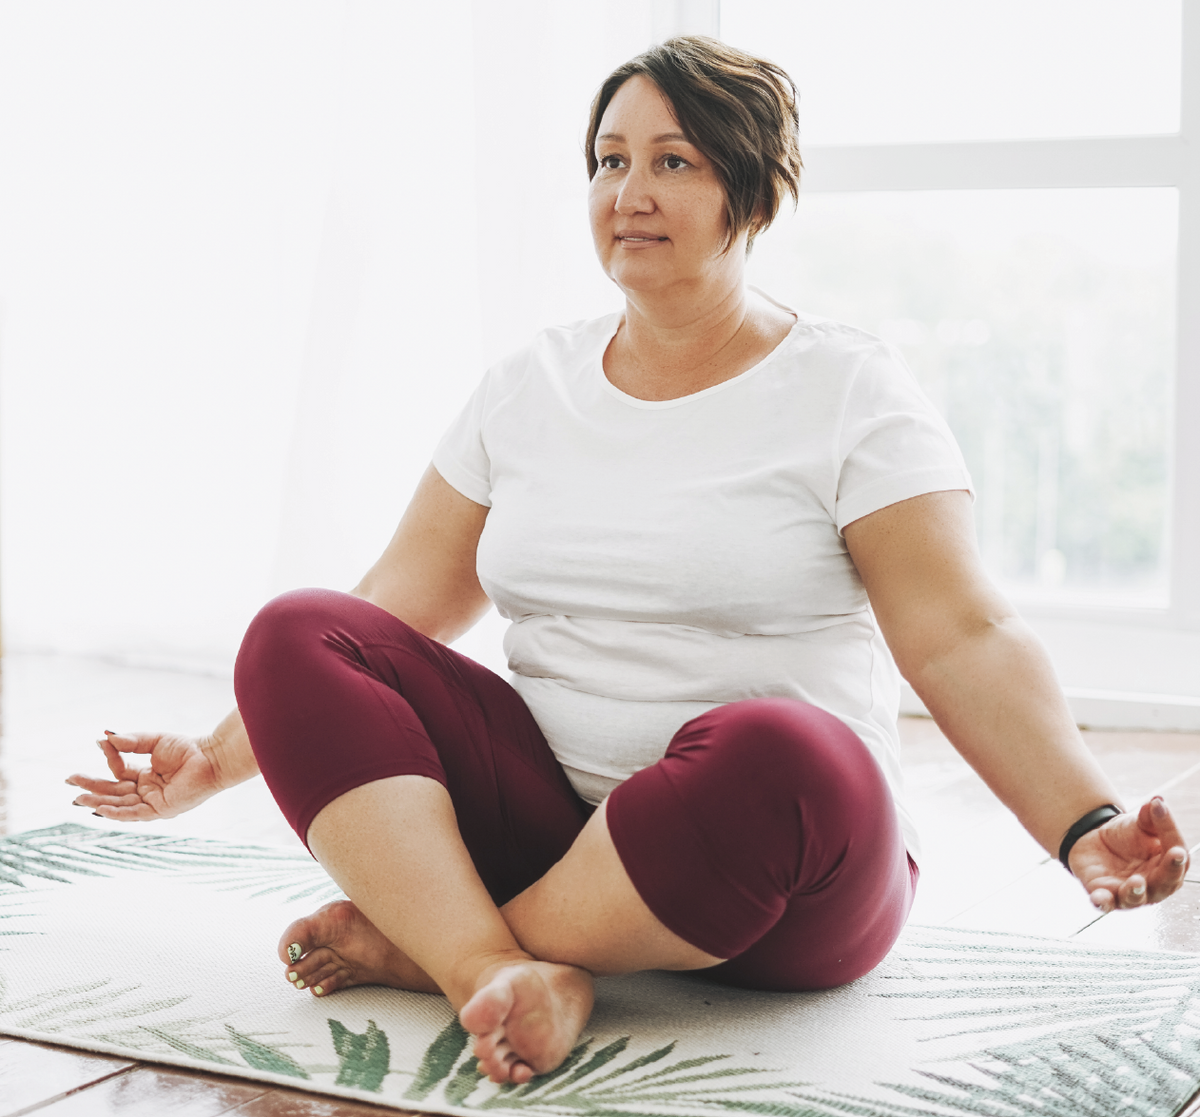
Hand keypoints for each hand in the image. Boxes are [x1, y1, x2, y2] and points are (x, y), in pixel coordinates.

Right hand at [65, 731, 223, 820]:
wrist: (211, 757)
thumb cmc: (189, 748)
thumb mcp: (154, 741)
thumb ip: (130, 741)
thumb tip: (105, 736)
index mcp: (146, 776)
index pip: (119, 772)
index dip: (109, 759)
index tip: (101, 743)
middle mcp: (147, 791)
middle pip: (114, 791)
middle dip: (92, 788)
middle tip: (70, 781)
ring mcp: (153, 802)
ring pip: (120, 805)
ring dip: (98, 801)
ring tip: (78, 797)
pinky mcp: (160, 810)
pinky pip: (134, 814)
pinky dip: (117, 813)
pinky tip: (100, 809)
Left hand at [1068, 796, 1189, 911]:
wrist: (1093, 838)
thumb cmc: (1127, 835)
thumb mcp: (1139, 822)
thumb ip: (1151, 816)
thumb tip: (1158, 801)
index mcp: (1168, 866)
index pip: (1178, 859)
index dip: (1177, 852)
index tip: (1176, 847)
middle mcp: (1153, 886)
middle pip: (1165, 884)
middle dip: (1169, 873)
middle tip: (1171, 859)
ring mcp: (1128, 893)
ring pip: (1135, 898)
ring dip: (1135, 892)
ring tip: (1135, 881)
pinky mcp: (1103, 894)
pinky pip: (1104, 903)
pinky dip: (1102, 902)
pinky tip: (1098, 898)